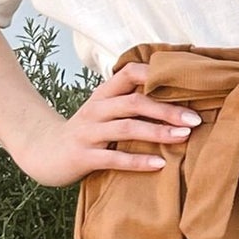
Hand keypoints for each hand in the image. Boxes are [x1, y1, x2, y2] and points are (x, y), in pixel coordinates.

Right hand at [11, 61, 201, 186]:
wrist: (43, 153)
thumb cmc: (87, 132)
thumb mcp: (105, 111)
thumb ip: (131, 103)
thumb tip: (177, 98)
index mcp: (104, 95)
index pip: (130, 73)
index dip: (157, 74)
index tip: (186, 83)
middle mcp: (97, 109)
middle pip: (134, 102)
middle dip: (167, 109)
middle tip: (196, 118)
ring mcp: (88, 132)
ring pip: (127, 127)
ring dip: (158, 131)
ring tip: (184, 136)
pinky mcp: (83, 156)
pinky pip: (114, 158)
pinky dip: (138, 161)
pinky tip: (160, 164)